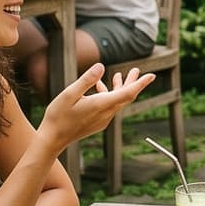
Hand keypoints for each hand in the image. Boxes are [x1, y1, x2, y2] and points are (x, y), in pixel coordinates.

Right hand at [35, 63, 154, 150]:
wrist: (53, 139)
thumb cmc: (58, 116)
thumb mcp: (69, 93)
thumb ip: (86, 80)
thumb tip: (102, 66)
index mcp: (100, 105)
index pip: (127, 93)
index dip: (140, 84)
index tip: (151, 76)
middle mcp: (105, 114)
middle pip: (125, 96)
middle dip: (132, 82)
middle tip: (136, 70)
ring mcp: (103, 120)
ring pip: (117, 102)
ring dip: (119, 88)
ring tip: (118, 75)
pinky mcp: (98, 123)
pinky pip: (109, 107)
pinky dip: (109, 95)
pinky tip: (98, 86)